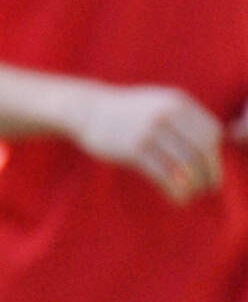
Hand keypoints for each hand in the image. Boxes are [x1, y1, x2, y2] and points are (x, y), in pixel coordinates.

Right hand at [68, 82, 227, 202]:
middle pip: (202, 149)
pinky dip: (175, 190)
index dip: (215, 154)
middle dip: (209, 172)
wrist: (87, 110)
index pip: (211, 131)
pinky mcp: (133, 149)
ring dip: (194, 184)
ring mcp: (149, 131)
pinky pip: (164, 174)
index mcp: (177, 102)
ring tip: (191, 195)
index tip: (211, 169)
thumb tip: (210, 146)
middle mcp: (166, 114)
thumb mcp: (158, 103)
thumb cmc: (125, 112)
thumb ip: (183, 118)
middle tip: (208, 187)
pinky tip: (177, 198)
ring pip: (186, 163)